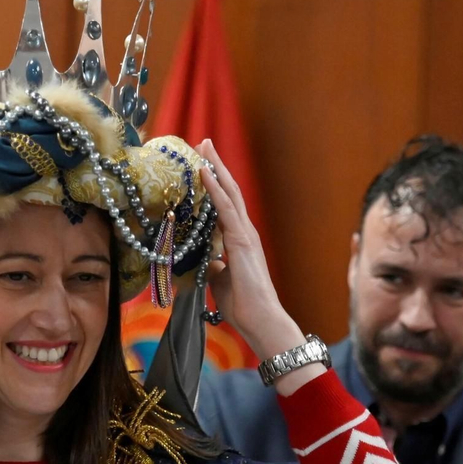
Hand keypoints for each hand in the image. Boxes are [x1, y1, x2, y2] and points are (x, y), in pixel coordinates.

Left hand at [197, 140, 304, 365]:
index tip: (202, 162)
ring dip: (216, 168)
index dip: (214, 182)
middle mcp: (244, 232)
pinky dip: (215, 189)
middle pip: (229, 190)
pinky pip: (226, 209)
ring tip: (204, 146)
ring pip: (229, 193)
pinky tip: (204, 173)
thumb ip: (212, 266)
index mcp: (239, 240)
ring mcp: (245, 234)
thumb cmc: (243, 305)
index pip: (224, 204)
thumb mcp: (219, 281)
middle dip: (216, 165)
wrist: (260, 320)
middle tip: (203, 142)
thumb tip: (203, 259)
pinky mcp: (242, 242)